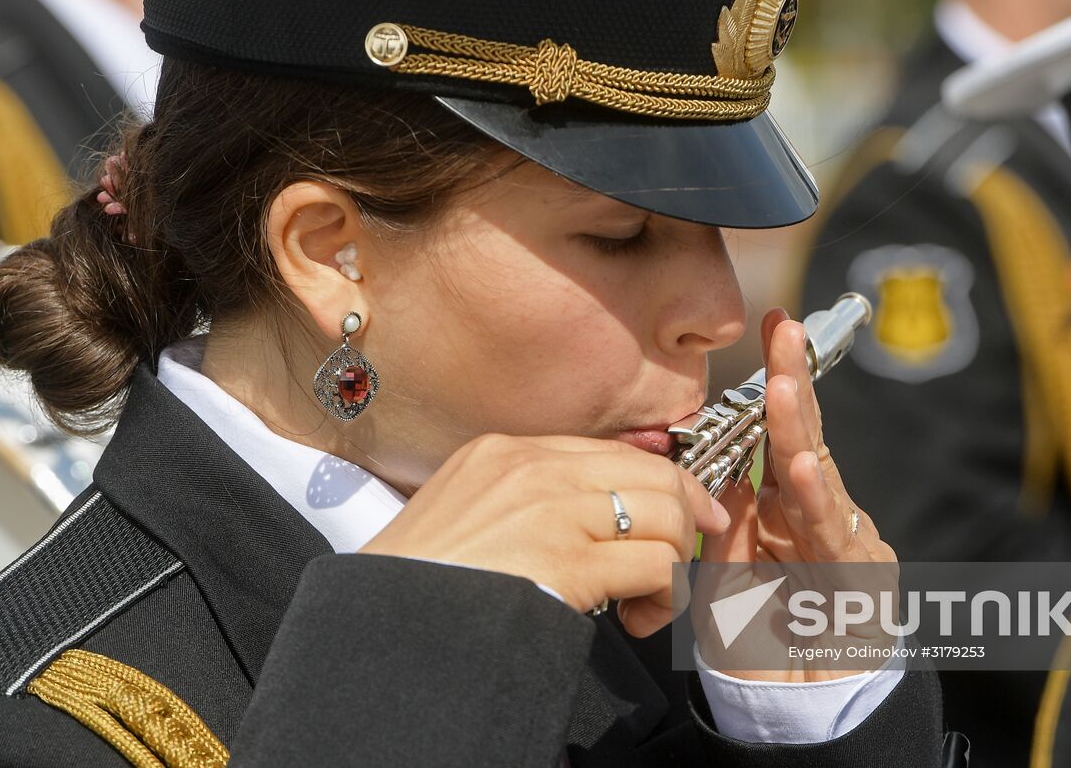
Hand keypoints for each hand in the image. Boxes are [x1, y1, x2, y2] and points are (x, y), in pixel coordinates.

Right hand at [359, 434, 729, 636]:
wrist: (380, 620)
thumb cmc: (419, 578)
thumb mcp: (465, 506)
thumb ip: (526, 496)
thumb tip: (595, 510)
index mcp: (507, 450)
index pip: (616, 452)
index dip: (667, 484)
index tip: (689, 513)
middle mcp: (533, 468)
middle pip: (652, 475)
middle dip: (684, 522)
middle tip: (674, 567)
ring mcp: (551, 509)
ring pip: (665, 515)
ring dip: (674, 565)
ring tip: (647, 603)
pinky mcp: (565, 560)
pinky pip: (655, 564)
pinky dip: (665, 595)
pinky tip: (639, 618)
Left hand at [699, 308, 897, 680]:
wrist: (804, 714)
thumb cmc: (766, 644)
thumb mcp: (729, 577)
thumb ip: (731, 526)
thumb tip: (729, 474)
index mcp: (790, 507)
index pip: (783, 434)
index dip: (778, 381)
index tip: (772, 325)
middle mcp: (823, 515)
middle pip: (806, 438)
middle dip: (794, 381)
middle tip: (783, 330)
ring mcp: (848, 543)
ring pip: (818, 479)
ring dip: (797, 431)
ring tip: (780, 386)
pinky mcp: (863, 581)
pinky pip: (833, 536)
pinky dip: (816, 501)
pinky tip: (802, 468)